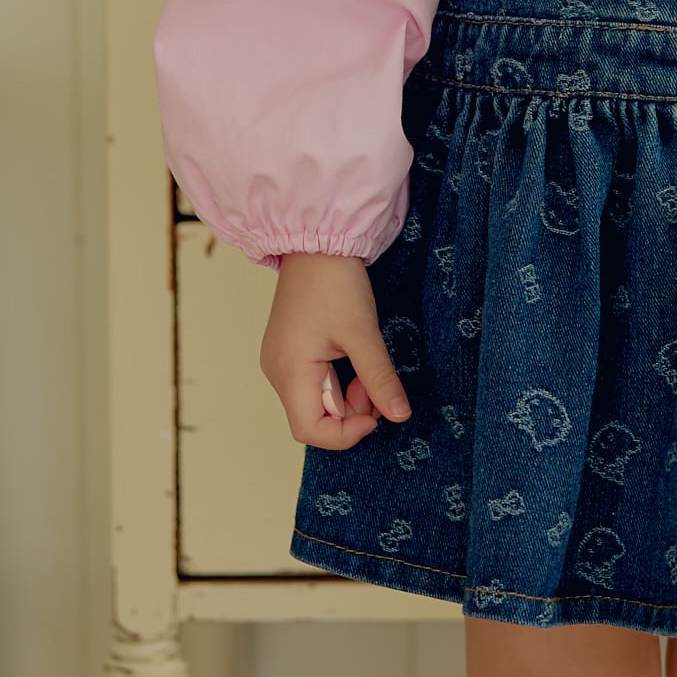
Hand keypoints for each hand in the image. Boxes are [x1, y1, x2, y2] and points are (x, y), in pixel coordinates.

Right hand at [259, 252, 414, 451]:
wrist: (316, 243)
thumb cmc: (334, 282)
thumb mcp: (363, 333)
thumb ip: (379, 379)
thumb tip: (399, 415)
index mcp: (288, 371)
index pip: (308, 431)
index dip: (345, 434)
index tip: (376, 417)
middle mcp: (277, 371)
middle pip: (314, 417)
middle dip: (351, 409)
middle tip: (373, 380)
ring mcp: (281, 361)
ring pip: (317, 400)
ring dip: (347, 394)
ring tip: (363, 362)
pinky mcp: (289, 351)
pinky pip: (314, 382)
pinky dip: (337, 380)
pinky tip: (350, 354)